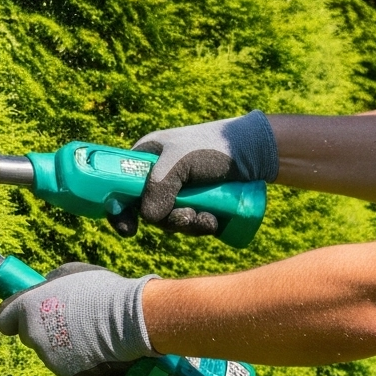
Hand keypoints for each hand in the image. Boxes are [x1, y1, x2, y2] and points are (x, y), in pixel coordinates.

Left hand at [0, 262, 155, 375]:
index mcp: (28, 308)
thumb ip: (51, 282)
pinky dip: (78, 357)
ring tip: (90, 330)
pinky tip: (97, 346)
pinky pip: (68, 364)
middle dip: (42, 329)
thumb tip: (45, 287)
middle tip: (68, 318)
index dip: (13, 317)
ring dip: (62, 343)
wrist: (129, 320)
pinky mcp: (66, 373)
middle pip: (29, 335)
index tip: (22, 315)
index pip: (4, 319)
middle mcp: (32, 335)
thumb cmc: (102, 291)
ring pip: (50, 351)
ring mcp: (48, 357)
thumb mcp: (72, 273)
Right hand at [108, 112, 276, 236]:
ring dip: (188, 225)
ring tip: (208, 217)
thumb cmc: (215, 147)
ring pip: (169, 221)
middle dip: (168, 220)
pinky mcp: (197, 203)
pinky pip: (188, 224)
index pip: (119, 187)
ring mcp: (179, 191)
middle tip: (188, 217)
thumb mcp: (180, 161)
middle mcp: (159, 175)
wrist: (257, 153)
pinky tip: (214, 221)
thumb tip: (147, 218)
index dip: (119, 209)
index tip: (128, 229)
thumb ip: (158, 187)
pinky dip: (199, 227)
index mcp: (146, 158)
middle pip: (147, 211)